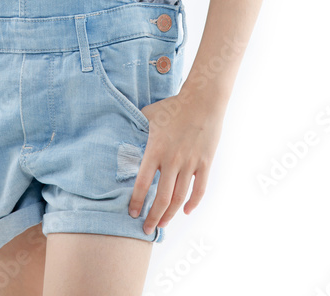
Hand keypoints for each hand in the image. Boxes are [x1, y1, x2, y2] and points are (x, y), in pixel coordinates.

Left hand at [128, 87, 224, 234]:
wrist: (202, 101)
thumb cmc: (174, 106)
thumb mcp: (150, 114)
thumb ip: (138, 126)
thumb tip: (125, 131)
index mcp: (155, 149)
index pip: (143, 183)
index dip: (137, 202)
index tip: (132, 214)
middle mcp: (172, 160)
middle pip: (162, 197)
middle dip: (153, 217)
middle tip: (146, 229)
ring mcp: (190, 163)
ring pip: (179, 198)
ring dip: (170, 214)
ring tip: (162, 224)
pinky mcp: (205, 163)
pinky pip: (199, 189)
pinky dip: (193, 203)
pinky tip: (186, 211)